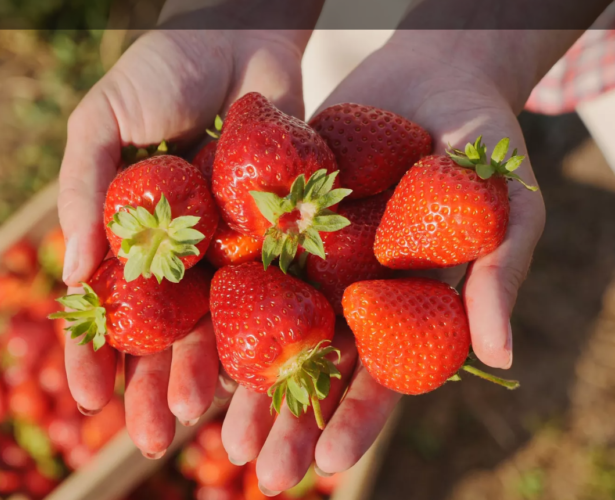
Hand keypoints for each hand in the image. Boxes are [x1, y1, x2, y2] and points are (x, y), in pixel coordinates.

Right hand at [58, 29, 308, 457]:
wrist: (239, 30)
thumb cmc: (160, 68)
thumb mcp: (101, 121)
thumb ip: (82, 189)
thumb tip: (78, 273)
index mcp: (130, 232)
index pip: (106, 306)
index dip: (92, 353)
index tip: (84, 398)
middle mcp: (180, 249)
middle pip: (163, 332)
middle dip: (152, 385)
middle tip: (150, 438)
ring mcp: (229, 245)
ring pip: (217, 324)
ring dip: (206, 373)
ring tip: (199, 420)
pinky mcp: (281, 232)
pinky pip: (272, 288)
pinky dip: (265, 331)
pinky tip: (259, 374)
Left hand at [222, 33, 545, 493]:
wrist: (434, 71)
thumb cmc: (485, 142)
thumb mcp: (508, 206)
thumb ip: (497, 276)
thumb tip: (499, 356)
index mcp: (408, 308)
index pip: (384, 379)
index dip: (359, 420)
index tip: (328, 464)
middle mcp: (355, 294)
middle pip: (317, 368)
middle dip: (286, 418)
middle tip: (255, 465)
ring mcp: (314, 260)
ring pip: (270, 328)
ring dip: (239, 378)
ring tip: (202, 422)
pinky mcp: (278, 222)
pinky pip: (243, 265)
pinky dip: (215, 302)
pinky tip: (182, 340)